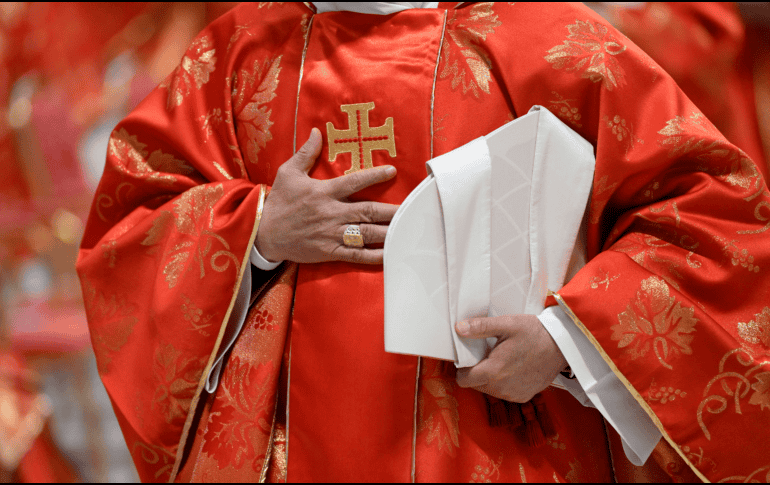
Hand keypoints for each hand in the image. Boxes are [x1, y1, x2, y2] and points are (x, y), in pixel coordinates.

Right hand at [256, 128, 398, 263]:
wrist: (263, 234)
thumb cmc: (278, 202)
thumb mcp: (288, 173)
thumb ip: (306, 153)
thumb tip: (317, 131)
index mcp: (323, 193)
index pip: (354, 182)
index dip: (374, 176)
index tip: (392, 172)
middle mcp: (331, 213)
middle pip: (367, 211)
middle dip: (391, 211)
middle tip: (412, 209)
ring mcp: (332, 234)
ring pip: (366, 234)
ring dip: (388, 232)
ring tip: (407, 230)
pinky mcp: (330, 252)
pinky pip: (356, 255)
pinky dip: (373, 255)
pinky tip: (389, 255)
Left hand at [454, 315, 567, 402]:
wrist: (562, 346)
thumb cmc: (535, 333)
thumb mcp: (507, 324)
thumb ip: (480, 327)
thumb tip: (459, 328)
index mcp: (494, 371)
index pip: (463, 380)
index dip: (461, 369)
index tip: (468, 358)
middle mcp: (502, 388)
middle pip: (475, 385)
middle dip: (476, 372)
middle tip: (487, 354)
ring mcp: (514, 395)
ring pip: (489, 390)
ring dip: (490, 378)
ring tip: (501, 360)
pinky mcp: (524, 397)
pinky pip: (504, 393)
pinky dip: (503, 383)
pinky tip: (512, 368)